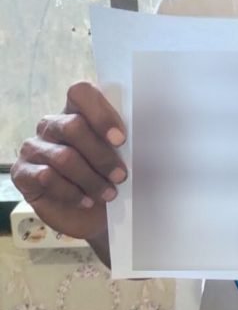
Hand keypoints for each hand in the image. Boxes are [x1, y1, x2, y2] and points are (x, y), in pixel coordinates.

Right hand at [10, 82, 127, 240]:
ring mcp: (34, 147)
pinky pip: (46, 177)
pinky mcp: (22, 172)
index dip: (101, 114)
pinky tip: (86, 201)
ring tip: (109, 193)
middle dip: (102, 155)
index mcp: (76, 111)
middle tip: (121, 176)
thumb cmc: (108, 179)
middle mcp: (52, 125)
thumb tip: (144, 135)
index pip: (81, 92)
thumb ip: (122, 142)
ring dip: (91, 178)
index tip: (120, 140)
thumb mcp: (120, 158)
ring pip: (64, 157)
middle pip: (74, 127)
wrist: (92, 217)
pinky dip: (72, 192)